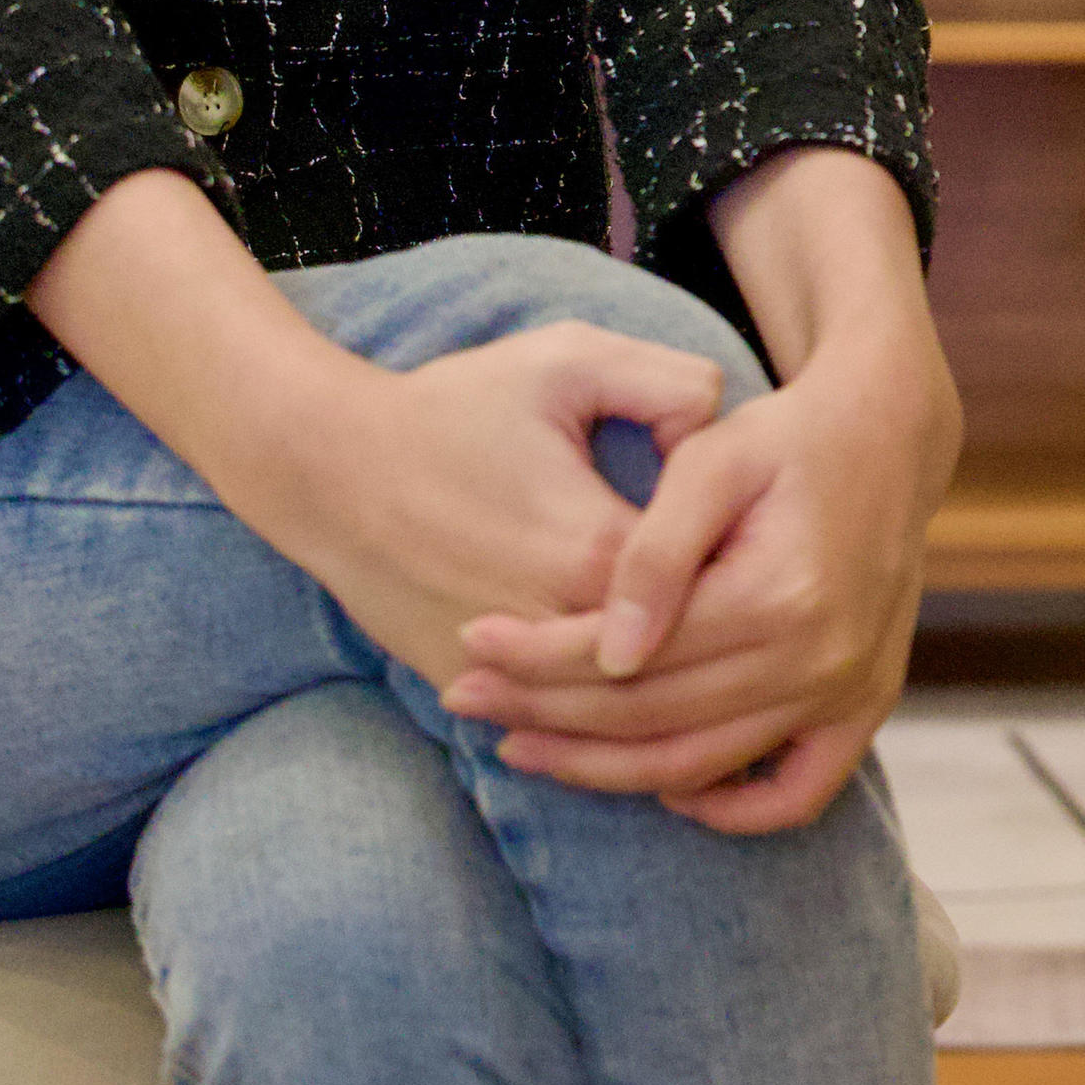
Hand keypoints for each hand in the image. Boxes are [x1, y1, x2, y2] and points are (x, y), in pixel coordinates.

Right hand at [235, 325, 732, 686]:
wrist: (328, 467)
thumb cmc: (450, 407)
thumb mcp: (569, 360)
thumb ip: (670, 382)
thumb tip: (727, 429)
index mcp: (602, 551)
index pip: (717, 582)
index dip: (743, 561)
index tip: (756, 540)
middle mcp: (561, 629)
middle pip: (677, 661)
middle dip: (721, 646)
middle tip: (756, 626)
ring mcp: (507, 676)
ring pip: (618, 713)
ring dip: (666, 700)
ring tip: (714, 678)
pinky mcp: (467, 696)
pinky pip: (551, 724)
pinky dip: (594, 719)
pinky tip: (635, 698)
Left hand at [446, 324, 954, 832]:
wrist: (889, 434)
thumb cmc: (786, 437)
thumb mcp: (713, 460)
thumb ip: (656, 553)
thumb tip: (612, 654)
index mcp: (779, 598)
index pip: (626, 658)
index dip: (537, 657)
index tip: (468, 643)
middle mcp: (819, 661)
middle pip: (650, 720)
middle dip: (544, 714)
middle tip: (467, 699)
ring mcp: (848, 693)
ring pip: (699, 766)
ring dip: (603, 769)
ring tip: (525, 745)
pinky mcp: (865, 707)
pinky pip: (794, 794)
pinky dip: (729, 809)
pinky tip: (662, 790)